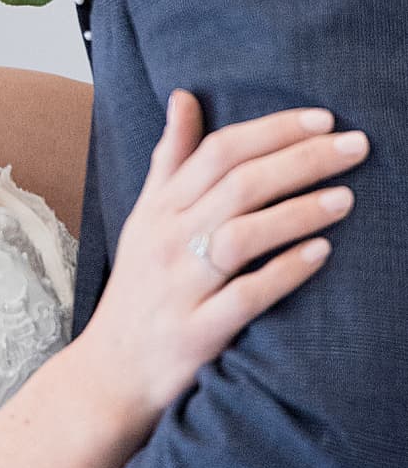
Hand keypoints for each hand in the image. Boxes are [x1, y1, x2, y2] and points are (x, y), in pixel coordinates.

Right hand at [81, 92, 369, 417]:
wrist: (111, 370)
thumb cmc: (139, 287)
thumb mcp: (145, 217)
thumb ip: (170, 160)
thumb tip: (183, 97)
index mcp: (159, 208)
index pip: (216, 152)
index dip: (271, 130)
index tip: (322, 118)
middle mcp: (167, 240)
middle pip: (237, 185)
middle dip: (300, 159)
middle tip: (355, 145)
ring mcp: (181, 287)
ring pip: (242, 236)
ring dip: (297, 212)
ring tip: (346, 197)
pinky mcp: (197, 331)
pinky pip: (246, 297)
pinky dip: (284, 273)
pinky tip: (320, 255)